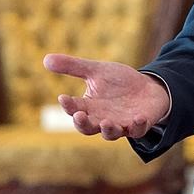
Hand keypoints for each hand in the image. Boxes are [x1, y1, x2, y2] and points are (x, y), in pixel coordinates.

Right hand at [43, 53, 169, 139]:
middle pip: (88, 128)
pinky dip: (137, 126)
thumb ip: (73, 67)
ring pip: (111, 134)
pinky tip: (137, 117)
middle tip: (79, 116)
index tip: (63, 97)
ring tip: (105, 122)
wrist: (148, 88)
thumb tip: (45, 59)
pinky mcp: (140, 125)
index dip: (68, 106)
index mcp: (90, 107)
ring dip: (108, 129)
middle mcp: (102, 119)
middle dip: (83, 123)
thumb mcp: (97, 71)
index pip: (75, 109)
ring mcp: (121, 124)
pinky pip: (138, 130)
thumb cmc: (119, 82)